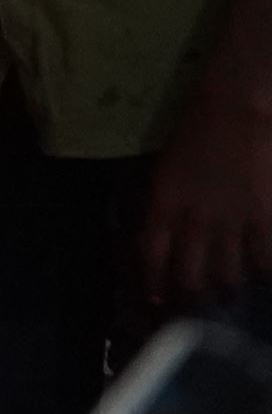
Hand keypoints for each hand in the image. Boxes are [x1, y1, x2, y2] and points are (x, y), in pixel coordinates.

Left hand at [143, 87, 271, 306]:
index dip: (154, 282)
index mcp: (163, 203)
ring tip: (232, 296)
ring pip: (227, 275)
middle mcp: (194, 220)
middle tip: (199, 307)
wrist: (237, 106)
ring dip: (228, 289)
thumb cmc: (198, 130)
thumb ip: (170, 205)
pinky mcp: (264, 219)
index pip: (152, 255)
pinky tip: (263, 276)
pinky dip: (263, 272)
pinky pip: (264, 261)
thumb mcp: (170, 170)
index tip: (158, 302)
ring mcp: (231, 222)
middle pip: (189, 274)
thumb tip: (169, 238)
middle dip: (192, 296)